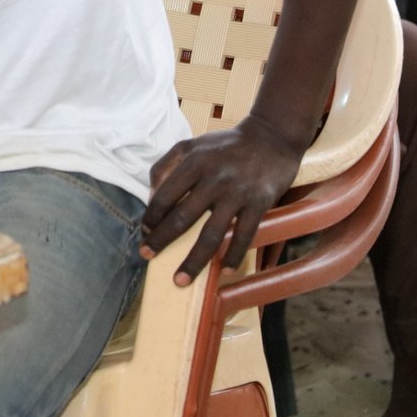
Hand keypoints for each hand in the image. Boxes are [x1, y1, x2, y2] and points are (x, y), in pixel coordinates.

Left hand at [140, 117, 303, 284]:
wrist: (271, 137)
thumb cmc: (226, 144)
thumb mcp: (190, 145)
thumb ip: (166, 165)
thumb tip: (150, 195)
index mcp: (193, 163)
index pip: (164, 196)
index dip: (151, 217)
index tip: (144, 232)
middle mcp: (213, 179)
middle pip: (182, 217)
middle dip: (161, 241)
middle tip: (146, 257)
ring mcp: (237, 193)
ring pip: (211, 234)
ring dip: (194, 260)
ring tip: (180, 279)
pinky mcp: (260, 203)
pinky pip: (244, 235)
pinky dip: (233, 255)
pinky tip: (224, 270)